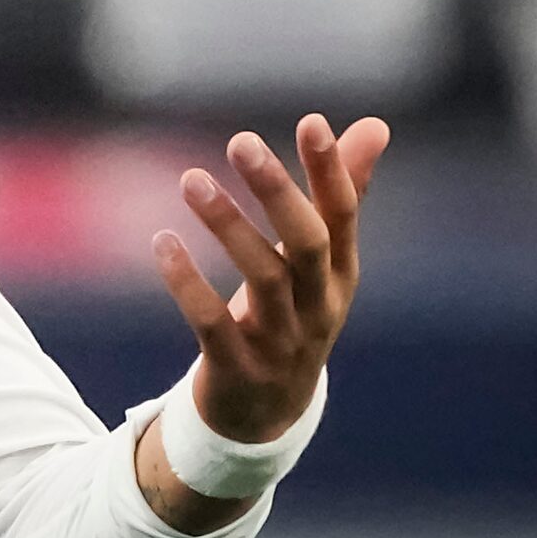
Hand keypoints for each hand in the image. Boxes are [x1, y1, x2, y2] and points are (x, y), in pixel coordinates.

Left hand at [153, 114, 387, 443]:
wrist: (267, 415)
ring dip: (227, 226)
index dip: (331, 171)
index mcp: (341, 275)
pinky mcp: (237, 368)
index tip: (311, 122)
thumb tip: (374, 124)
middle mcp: (318, 306)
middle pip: (307, 244)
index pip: (342, 216)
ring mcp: (281, 342)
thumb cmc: (294, 315)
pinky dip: (187, 284)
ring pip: (261, 279)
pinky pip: (212, 324)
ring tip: (191, 179)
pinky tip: (162, 241)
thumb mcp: (321, 262)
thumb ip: (344, 193)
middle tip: (241, 141)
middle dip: (278, 192)